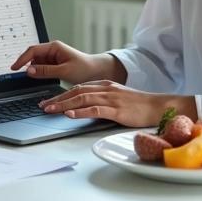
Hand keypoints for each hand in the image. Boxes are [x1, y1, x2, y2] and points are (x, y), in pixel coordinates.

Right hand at [10, 41, 125, 84]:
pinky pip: (42, 69)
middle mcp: (52, 51)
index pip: (32, 51)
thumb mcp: (64, 71)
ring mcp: (53, 58)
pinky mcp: (54, 66)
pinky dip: (40, 74)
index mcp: (54, 47)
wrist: (97, 72)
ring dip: (36, 72)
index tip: (14, 68)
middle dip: (28, 66)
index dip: (21, 59)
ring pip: (37, 64)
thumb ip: (45, 71)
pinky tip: (43, 80)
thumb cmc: (84, 68)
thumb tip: (29, 70)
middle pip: (33, 57)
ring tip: (40, 79)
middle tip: (24, 78)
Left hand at [38, 81, 195, 127]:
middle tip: (43, 106)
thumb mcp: (118, 98)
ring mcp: (111, 99)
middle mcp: (105, 89)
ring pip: (82, 99)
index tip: (49, 101)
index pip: (79, 88)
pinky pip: (96, 109)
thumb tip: (84, 107)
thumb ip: (102, 100)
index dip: (62, 94)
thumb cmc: (139, 105)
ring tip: (50, 110)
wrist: (158, 106)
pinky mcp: (117, 110)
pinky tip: (71, 114)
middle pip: (76, 92)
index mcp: (105, 85)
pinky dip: (81, 112)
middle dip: (57, 99)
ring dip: (64, 105)